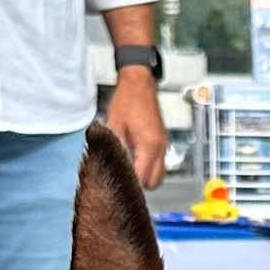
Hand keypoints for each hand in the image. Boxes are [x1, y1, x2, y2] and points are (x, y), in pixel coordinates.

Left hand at [106, 71, 167, 187]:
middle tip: (122, 178)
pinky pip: (159, 165)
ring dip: (145, 177)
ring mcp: (163, 146)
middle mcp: (160, 148)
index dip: (129, 184)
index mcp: (149, 145)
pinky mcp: (162, 143)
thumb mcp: (113, 126)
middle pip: (154, 182)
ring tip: (128, 170)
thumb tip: (106, 166)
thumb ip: (112, 149)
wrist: (139, 83)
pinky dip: (149, 168)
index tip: (117, 185)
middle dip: (138, 184)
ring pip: (159, 176)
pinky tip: (134, 161)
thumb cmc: (127, 100)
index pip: (141, 178)